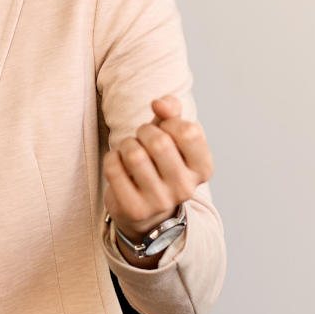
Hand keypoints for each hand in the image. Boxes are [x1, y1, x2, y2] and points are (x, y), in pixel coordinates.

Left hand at [104, 95, 212, 244]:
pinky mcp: (134, 209)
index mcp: (203, 168)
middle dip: (144, 131)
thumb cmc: (159, 163)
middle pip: (160, 142)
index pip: (189, 131)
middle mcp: (186, 188)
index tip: (164, 129)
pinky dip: (111, 158)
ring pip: (134, 154)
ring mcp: (160, 201)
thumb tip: (159, 104)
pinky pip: (114, 169)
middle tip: (142, 139)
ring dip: (126, 144)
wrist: (145, 208)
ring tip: (130, 151)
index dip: (170, 122)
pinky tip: (118, 164)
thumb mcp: (171, 135)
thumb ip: (171, 111)